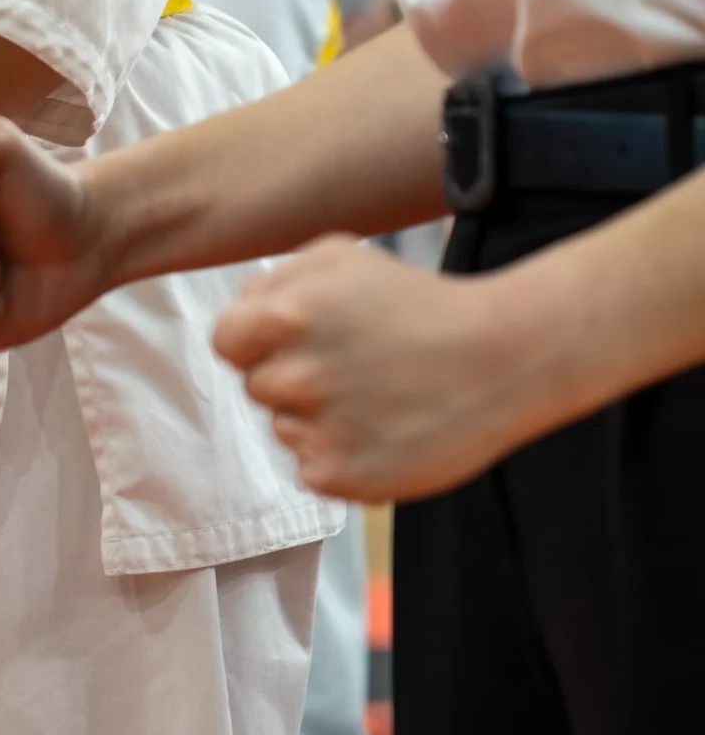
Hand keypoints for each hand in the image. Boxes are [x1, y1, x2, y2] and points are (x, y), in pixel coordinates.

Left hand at [213, 237, 537, 502]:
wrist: (508, 356)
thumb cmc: (422, 303)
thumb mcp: (343, 258)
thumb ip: (274, 281)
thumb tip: (240, 315)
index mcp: (286, 317)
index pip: (226, 342)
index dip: (258, 342)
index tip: (297, 342)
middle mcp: (295, 375)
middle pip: (257, 387)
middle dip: (293, 377)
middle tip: (354, 367)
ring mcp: (318, 429)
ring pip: (284, 429)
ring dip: (317, 418)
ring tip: (377, 397)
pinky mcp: (342, 476)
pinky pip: (312, 468)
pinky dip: (341, 455)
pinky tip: (385, 430)